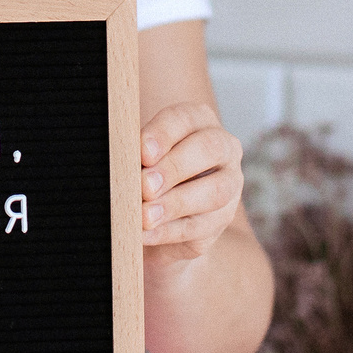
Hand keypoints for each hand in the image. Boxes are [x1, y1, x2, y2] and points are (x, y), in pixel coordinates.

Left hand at [139, 101, 242, 262]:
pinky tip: (145, 233)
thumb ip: (137, 155)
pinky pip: (200, 226)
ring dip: (175, 204)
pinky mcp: (221, 219)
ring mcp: (229, 185)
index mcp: (200, 121)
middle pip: (209, 149)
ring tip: (144, 215)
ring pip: (214, 192)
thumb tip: (122, 163)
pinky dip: (169, 231)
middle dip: (174, 167)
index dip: (163, 134)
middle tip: (145, 185)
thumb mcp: (140, 157)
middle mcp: (223, 148)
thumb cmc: (147, 170)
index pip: (186, 119)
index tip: (142, 153)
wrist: (159, 212)